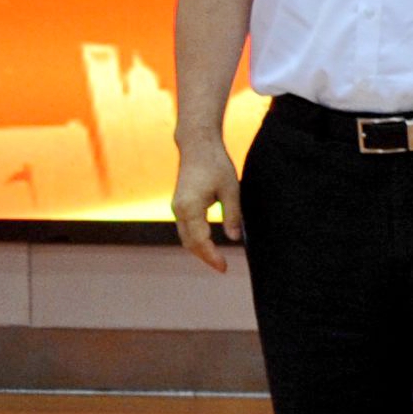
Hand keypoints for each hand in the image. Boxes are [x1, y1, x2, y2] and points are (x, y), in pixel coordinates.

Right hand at [168, 137, 240, 273]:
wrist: (197, 145)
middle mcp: (178, 210)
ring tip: (216, 260)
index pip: (200, 241)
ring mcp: (176, 207)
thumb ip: (233, 215)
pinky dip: (195, 239)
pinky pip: (184, 229)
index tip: (224, 267)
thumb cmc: (216, 164)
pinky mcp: (179, 204)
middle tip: (222, 268)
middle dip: (205, 257)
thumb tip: (235, 238)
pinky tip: (208, 244)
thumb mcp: (231, 189)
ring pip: (185, 237)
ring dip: (199, 250)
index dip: (212, 256)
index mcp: (190, 208)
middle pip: (189, 243)